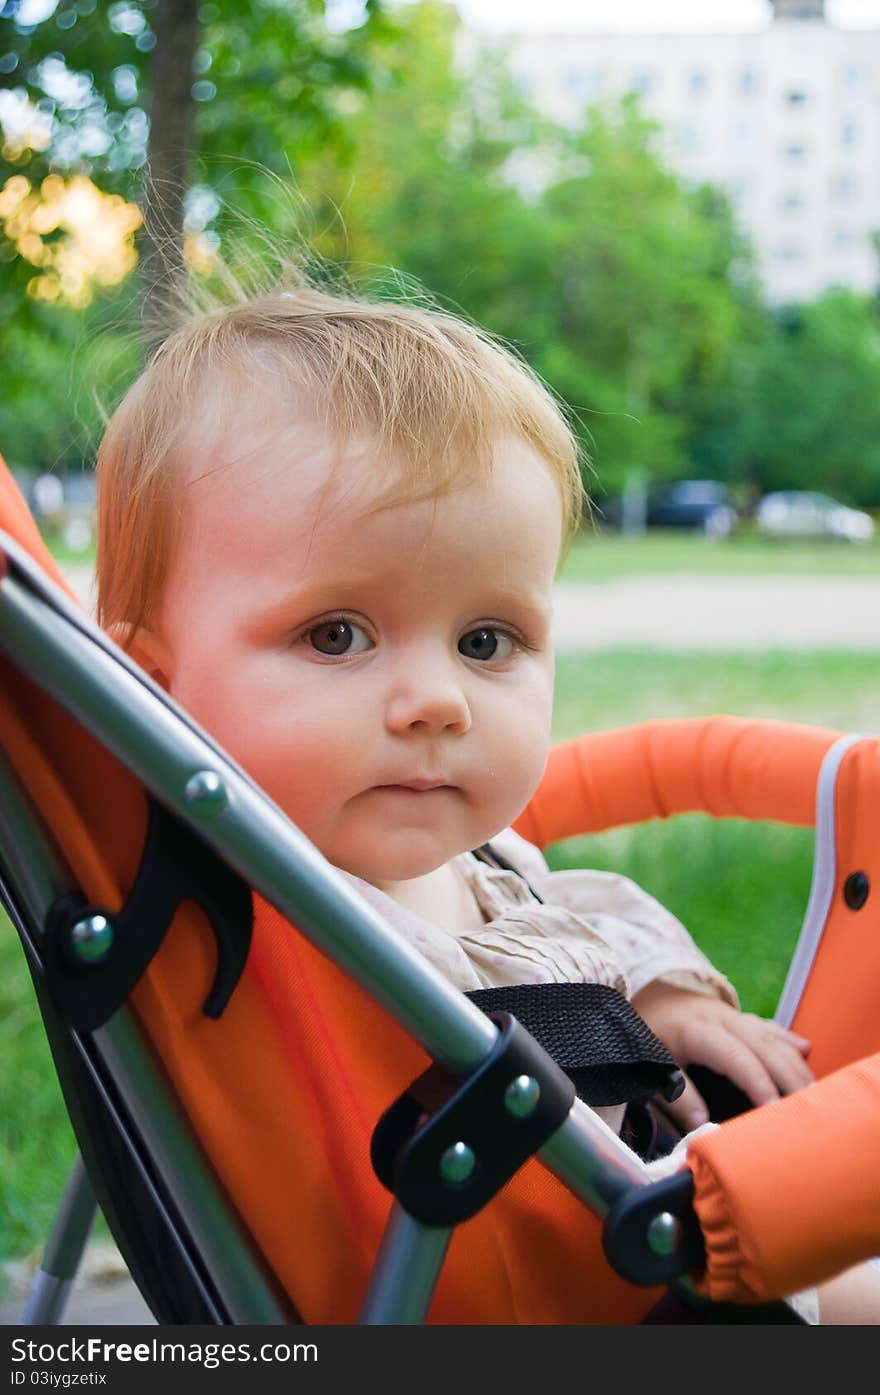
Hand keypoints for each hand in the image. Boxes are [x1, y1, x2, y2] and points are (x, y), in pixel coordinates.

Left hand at [631, 981, 813, 1132]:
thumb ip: (678, 1095)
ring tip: (814, 1091)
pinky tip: (806, 1050)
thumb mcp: (651, 1063)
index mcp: (699, 1030)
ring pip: (772, 1038)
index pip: (736, 1057)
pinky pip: (768, 1028)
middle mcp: (722, 1019)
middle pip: (764, 1047)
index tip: (774, 1109)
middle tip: (809, 1108)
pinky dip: (787, 1041)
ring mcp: (733, 1015)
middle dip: (789, 1077)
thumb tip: (704, 1126)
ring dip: (794, 1063)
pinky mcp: (737, 1017)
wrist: (642, 990)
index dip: (757, 1082)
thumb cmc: (646, 1032)